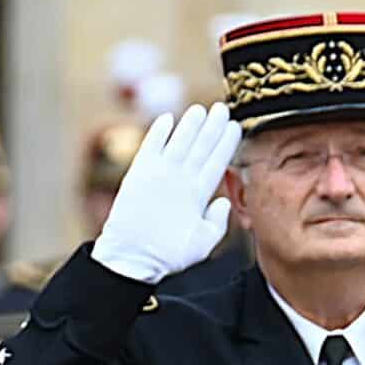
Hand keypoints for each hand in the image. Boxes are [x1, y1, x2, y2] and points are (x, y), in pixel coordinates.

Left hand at [90, 102, 241, 283]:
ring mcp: (158, 172)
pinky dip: (158, 131)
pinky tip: (167, 118)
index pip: (218, 161)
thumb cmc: (168, 255)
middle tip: (222, 108)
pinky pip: (150, 145)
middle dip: (213, 125)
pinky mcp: (138, 172)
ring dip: (189, 123)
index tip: (235, 126)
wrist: (130, 257)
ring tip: (199, 109)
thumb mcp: (203, 245)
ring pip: (178, 140)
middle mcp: (180, 178)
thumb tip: (224, 201)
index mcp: (198, 194)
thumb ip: (218, 221)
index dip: (227, 142)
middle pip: (201, 145)